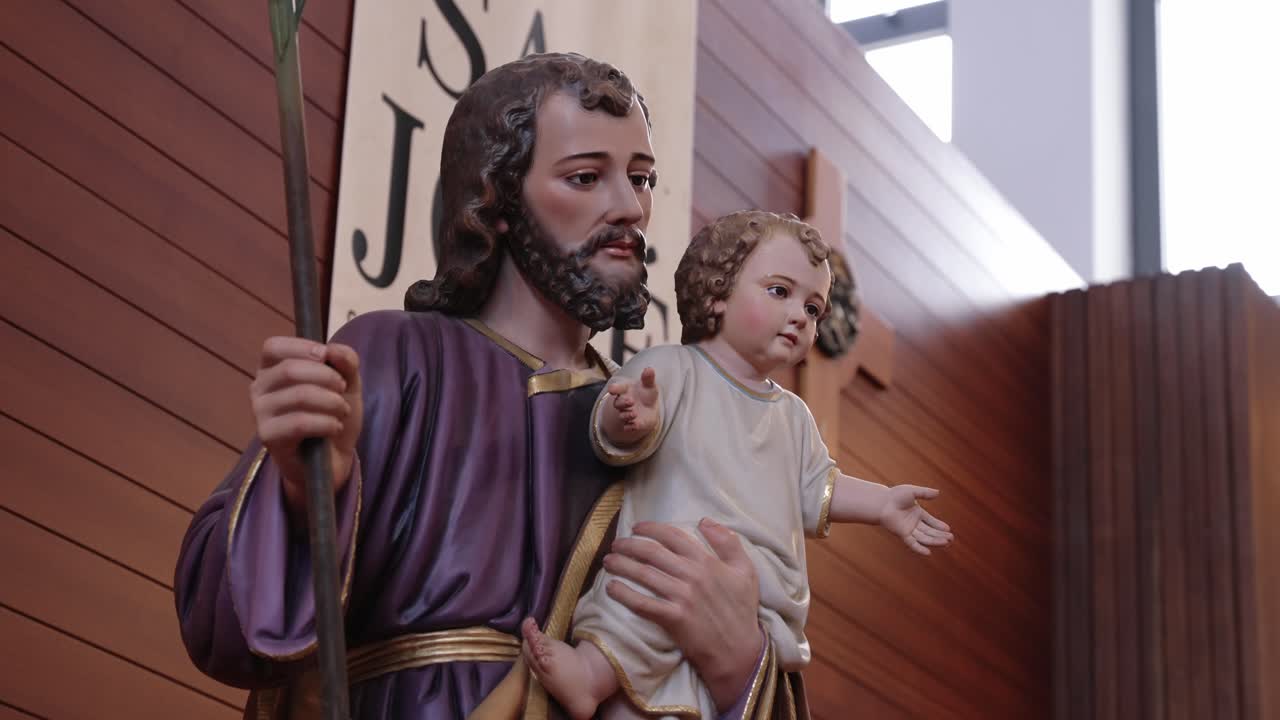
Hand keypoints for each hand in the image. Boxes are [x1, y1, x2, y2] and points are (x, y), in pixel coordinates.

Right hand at [249, 337, 361, 517]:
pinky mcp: (268, 437)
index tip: (327, 356)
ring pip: (298, 396)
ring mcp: (260, 413)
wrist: (333, 458)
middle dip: (326, 377)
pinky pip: (299, 423)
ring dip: (331, 402)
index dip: (302, 347)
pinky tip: (335, 427)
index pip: (273, 347)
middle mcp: (259, 388)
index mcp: (272, 369)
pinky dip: (325, 423)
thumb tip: (333, 349)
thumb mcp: (348, 383)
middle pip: (289, 370)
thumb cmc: (333, 413)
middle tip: (343, 389)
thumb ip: (346, 362)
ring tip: (342, 411)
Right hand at [602, 367, 659, 444]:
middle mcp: (623, 402)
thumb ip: (648, 378)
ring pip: (622, 416)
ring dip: (627, 415)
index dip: (614, 389)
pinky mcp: (632, 424)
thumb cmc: (646, 393)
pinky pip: (628, 427)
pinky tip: (635, 425)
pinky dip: (630, 427)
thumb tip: (649, 369)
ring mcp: (626, 413)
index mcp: (625, 390)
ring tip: (634, 413)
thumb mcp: (649, 385)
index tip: (612, 389)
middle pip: (618, 403)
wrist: (650, 409)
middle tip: (631, 400)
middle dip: (623, 402)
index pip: (616, 388)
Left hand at [604, 519, 761, 711]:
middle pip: (652, 552)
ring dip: (621, 565)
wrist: (738, 650)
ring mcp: (682, 597)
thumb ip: (728, 542)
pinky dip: (624, 594)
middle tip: (616, 544)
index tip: (636, 527)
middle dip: (629, 545)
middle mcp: (692, 575)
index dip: (650, 528)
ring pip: (643, 574)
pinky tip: (611, 588)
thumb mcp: (745, 570)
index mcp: (706, 561)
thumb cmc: (741, 610)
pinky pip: (642, 603)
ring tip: (608, 561)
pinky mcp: (673, 618)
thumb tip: (705, 520)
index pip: (672, 536)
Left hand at [878, 485, 952, 554]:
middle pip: (930, 532)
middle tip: (951, 539)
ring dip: (935, 541)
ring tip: (946, 543)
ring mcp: (908, 529)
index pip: (931, 522)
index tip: (948, 530)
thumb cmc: (895, 495)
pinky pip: (912, 543)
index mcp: (917, 513)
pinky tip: (928, 553)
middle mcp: (914, 523)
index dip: (939, 526)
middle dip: (940, 536)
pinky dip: (919, 548)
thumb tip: (938, 493)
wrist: (881, 502)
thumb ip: (925, 493)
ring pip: (924, 538)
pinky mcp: (902, 534)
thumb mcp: (912, 491)